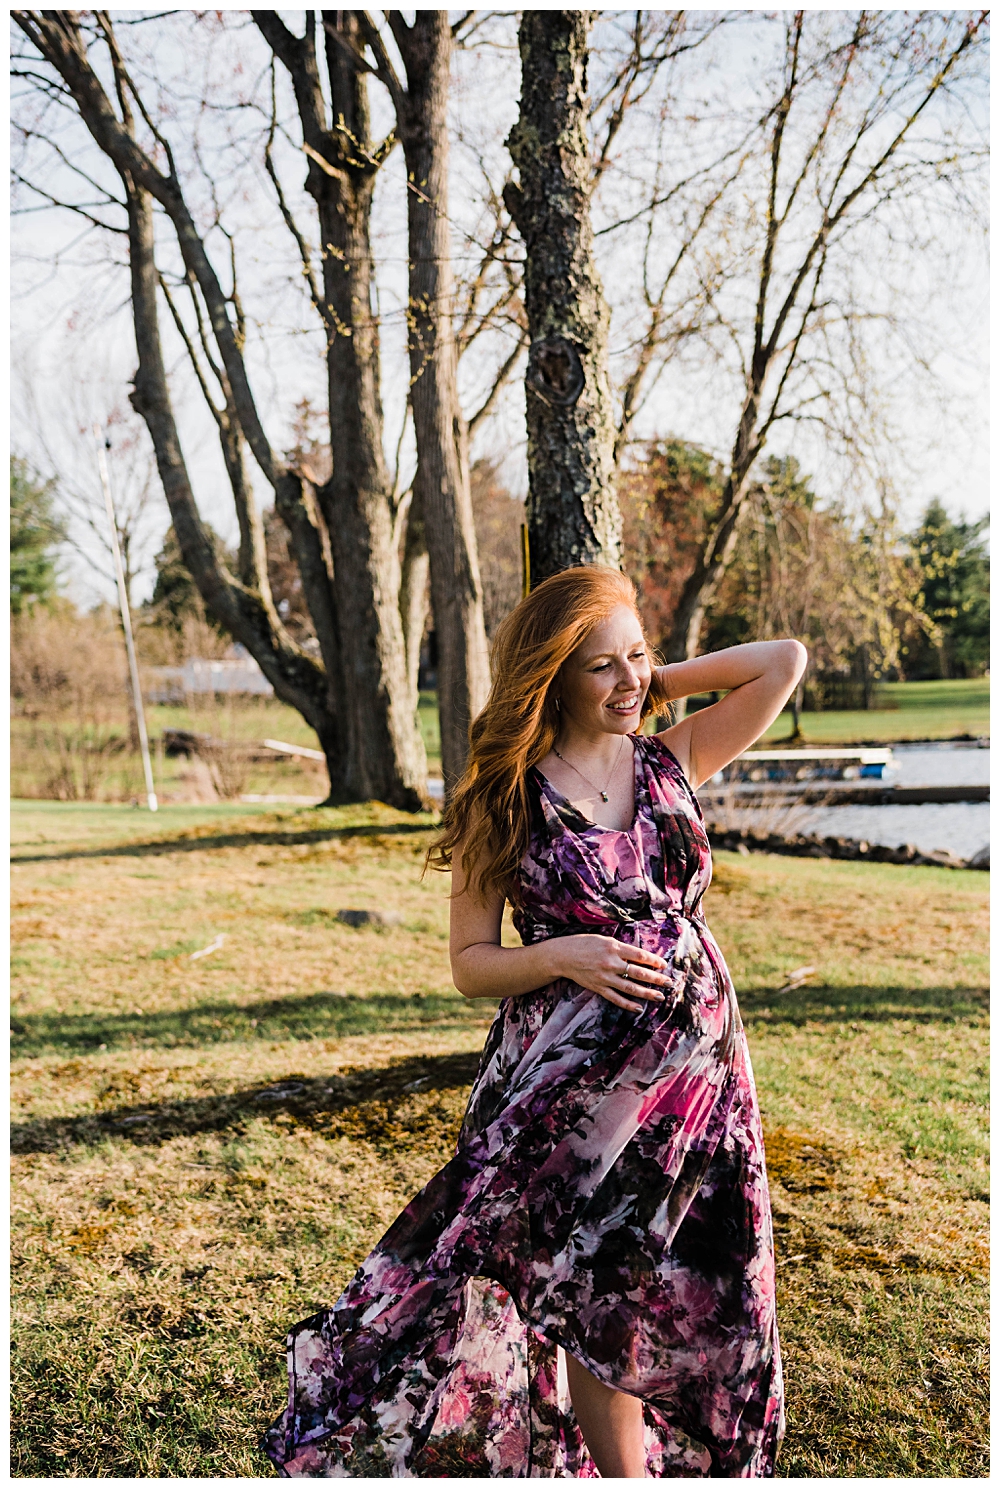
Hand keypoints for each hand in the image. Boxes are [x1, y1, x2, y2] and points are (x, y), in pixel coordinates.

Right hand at [551, 934, 669, 1012]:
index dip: (654, 960)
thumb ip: (621, 948)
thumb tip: (640, 956)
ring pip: (630, 988)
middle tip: (670, 983)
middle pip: (639, 973)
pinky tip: (639, 1008)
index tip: (664, 965)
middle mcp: (611, 963)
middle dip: (657, 979)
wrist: (562, 956)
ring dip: (647, 993)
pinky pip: (616, 998)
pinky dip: (628, 1004)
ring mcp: (604, 977)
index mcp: (614, 947)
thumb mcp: (604, 939)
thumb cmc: (584, 944)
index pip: (640, 955)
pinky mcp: (598, 987)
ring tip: (660, 997)